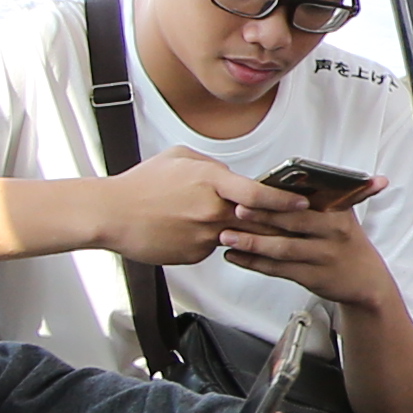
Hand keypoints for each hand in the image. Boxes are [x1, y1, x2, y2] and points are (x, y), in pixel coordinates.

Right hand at [90, 147, 272, 267]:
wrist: (111, 214)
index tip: (302, 202)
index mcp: (211, 182)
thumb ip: (212, 166)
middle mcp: (212, 211)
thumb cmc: (141, 185)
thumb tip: (230, 175)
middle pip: (256, 221)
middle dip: (273, 222)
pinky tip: (186, 229)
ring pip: (235, 235)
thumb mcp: (180, 157)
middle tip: (288, 221)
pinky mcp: (194, 255)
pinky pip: (212, 247)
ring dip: (238, 231)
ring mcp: (204, 236)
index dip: (284, 200)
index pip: (258, 195)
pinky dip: (207, 239)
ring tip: (218, 221)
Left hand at [205, 182, 376, 298]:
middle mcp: (332, 232)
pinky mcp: (312, 277)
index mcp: (338, 211)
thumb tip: (294, 176)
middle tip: (237, 210)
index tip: (255, 189)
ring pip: (282, 248)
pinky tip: (235, 256)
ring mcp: (323, 256)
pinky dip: (254, 263)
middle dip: (262, 216)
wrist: (367, 281)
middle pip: (293, 222)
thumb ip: (323, 195)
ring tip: (227, 236)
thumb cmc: (347, 243)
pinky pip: (278, 269)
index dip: (279, 196)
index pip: (306, 200)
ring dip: (252, 242)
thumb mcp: (344, 214)